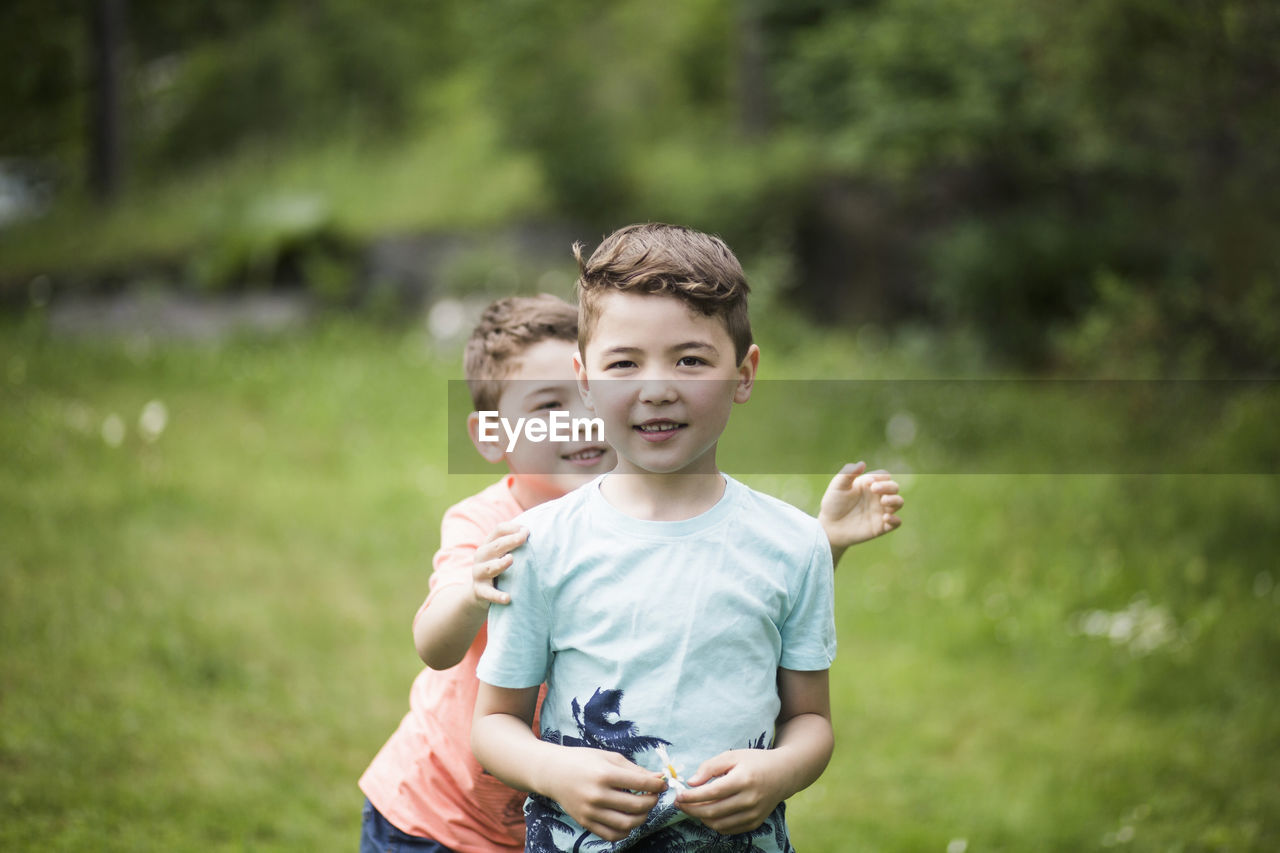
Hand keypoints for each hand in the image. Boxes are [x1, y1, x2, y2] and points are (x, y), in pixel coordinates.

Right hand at [471, 521, 528, 605]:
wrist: (478, 593)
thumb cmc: (498, 569)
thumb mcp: (502, 554)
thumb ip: (515, 543)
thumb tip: (537, 533)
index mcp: (488, 544)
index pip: (499, 530)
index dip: (512, 528)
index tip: (527, 530)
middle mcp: (481, 556)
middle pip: (495, 546)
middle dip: (510, 541)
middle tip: (523, 538)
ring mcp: (479, 573)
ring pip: (489, 567)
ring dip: (500, 564)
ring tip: (511, 559)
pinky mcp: (479, 591)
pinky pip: (488, 593)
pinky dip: (497, 596)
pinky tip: (507, 598)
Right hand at [544, 748, 666, 841]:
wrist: (554, 773)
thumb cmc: (583, 761)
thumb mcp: (609, 757)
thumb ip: (634, 769)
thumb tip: (658, 778)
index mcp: (604, 774)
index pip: (640, 783)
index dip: (656, 784)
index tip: (662, 783)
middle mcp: (597, 795)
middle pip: (636, 805)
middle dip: (652, 801)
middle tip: (653, 795)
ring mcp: (590, 811)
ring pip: (627, 824)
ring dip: (642, 818)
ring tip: (643, 808)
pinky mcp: (585, 823)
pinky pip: (611, 835)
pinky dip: (625, 831)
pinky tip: (629, 820)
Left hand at [675, 749, 789, 835]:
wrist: (784, 774)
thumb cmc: (755, 762)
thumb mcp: (732, 756)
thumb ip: (710, 767)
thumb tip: (691, 783)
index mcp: (743, 779)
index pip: (712, 792)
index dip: (692, 796)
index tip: (678, 795)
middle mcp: (750, 799)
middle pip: (713, 811)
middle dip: (691, 809)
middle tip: (679, 804)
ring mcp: (753, 814)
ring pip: (719, 824)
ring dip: (701, 818)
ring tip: (692, 808)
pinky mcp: (755, 822)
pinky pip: (729, 829)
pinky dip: (714, 824)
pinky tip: (707, 814)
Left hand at [819, 461, 903, 549]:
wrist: (829, 527)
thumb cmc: (833, 504)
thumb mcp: (837, 486)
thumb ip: (848, 473)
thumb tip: (862, 463)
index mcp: (869, 484)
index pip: (884, 475)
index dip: (880, 476)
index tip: (868, 481)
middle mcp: (877, 496)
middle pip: (894, 487)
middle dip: (888, 486)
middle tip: (874, 489)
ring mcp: (881, 511)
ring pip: (899, 502)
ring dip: (895, 500)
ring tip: (883, 501)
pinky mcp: (881, 526)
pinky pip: (896, 522)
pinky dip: (895, 520)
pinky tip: (886, 518)